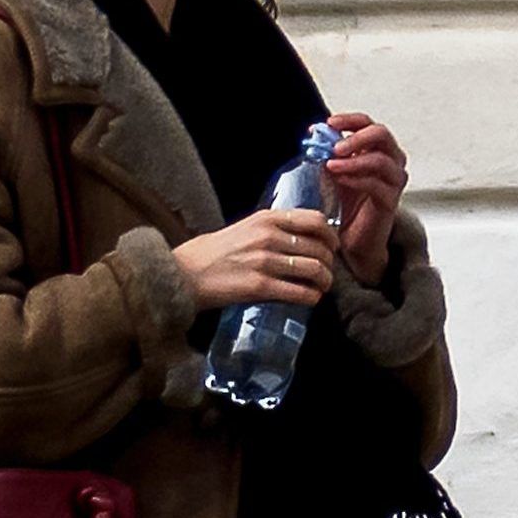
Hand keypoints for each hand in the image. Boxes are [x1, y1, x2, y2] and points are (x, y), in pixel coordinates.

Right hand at [173, 206, 346, 314]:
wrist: (184, 273)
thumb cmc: (212, 253)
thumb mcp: (244, 228)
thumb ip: (270, 229)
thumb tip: (299, 239)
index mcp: (266, 218)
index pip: (315, 220)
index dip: (331, 236)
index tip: (333, 247)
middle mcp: (268, 236)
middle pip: (319, 248)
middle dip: (330, 263)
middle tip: (328, 273)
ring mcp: (265, 261)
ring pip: (314, 270)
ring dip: (325, 282)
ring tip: (322, 288)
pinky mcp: (259, 286)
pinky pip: (300, 292)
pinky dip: (312, 297)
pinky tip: (311, 299)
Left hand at [319, 117, 406, 280]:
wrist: (352, 239)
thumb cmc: (345, 204)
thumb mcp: (333, 172)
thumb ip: (327, 153)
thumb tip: (314, 134)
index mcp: (377, 148)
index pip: (368, 123)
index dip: (350, 120)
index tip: (330, 123)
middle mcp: (391, 160)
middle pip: (381, 135)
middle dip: (356, 137)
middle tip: (335, 147)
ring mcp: (394, 180)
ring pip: (380, 160)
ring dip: (353, 160)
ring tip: (331, 165)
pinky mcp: (391, 201)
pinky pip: (376, 184)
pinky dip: (356, 179)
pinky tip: (340, 179)